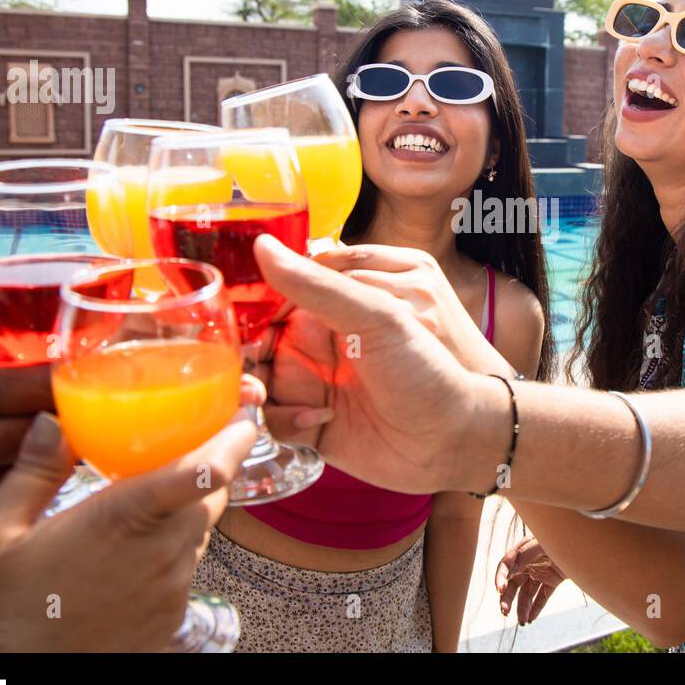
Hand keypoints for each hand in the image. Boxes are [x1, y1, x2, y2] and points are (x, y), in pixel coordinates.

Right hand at [0, 412, 255, 651]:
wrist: (10, 680)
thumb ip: (34, 470)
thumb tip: (51, 423)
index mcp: (123, 519)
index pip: (205, 471)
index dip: (234, 437)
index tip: (242, 414)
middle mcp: (160, 553)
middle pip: (213, 495)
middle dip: (207, 467)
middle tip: (183, 449)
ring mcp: (171, 589)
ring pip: (201, 531)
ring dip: (186, 511)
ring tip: (144, 507)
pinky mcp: (170, 619)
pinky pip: (186, 569)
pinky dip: (171, 551)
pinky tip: (131, 554)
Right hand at [254, 234, 503, 494]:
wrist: (457, 439)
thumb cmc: (429, 368)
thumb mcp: (377, 315)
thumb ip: (318, 284)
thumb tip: (261, 246)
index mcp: (335, 302)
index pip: (274, 291)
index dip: (248, 302)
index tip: (227, 312)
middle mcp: (319, 338)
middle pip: (255, 337)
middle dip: (241, 349)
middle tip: (244, 361)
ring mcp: (314, 380)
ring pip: (256, 378)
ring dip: (251, 387)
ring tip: (260, 396)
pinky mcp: (311, 422)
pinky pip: (273, 417)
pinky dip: (281, 419)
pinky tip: (314, 421)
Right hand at [496, 536, 565, 625]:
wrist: (583, 543)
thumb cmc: (561, 537)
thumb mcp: (543, 542)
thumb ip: (527, 552)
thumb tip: (512, 566)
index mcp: (523, 551)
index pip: (506, 566)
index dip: (500, 577)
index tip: (500, 590)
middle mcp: (529, 564)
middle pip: (514, 584)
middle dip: (508, 599)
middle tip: (504, 612)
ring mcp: (540, 573)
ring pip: (527, 594)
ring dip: (522, 608)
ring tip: (522, 622)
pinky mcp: (552, 582)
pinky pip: (541, 597)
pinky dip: (536, 608)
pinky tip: (531, 619)